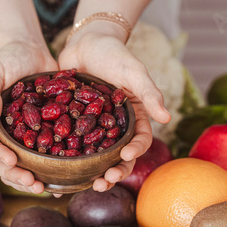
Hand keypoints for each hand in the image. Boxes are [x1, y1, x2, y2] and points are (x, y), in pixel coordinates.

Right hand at [0, 41, 57, 193]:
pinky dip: (50, 171)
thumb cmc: (6, 59)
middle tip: (33, 183)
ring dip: (31, 180)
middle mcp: (2, 134)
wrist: (31, 52)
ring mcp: (21, 137)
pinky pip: (44, 156)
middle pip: (4, 162)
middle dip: (16, 176)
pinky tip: (61, 184)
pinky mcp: (41, 135)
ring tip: (45, 189)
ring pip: (23, 165)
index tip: (12, 161)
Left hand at [58, 31, 170, 191]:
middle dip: (114, 172)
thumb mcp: (134, 72)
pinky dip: (68, 159)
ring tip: (86, 184)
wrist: (86, 42)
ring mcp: (93, 127)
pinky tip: (59, 173)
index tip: (126, 156)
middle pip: (117, 156)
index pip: (139, 140)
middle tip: (104, 182)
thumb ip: (149, 93)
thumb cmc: (115, 54)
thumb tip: (167, 118)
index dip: (135, 151)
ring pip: (95, 155)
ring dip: (93, 172)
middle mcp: (114, 127)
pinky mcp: (73, 124)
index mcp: (133, 118)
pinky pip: (71, 144)